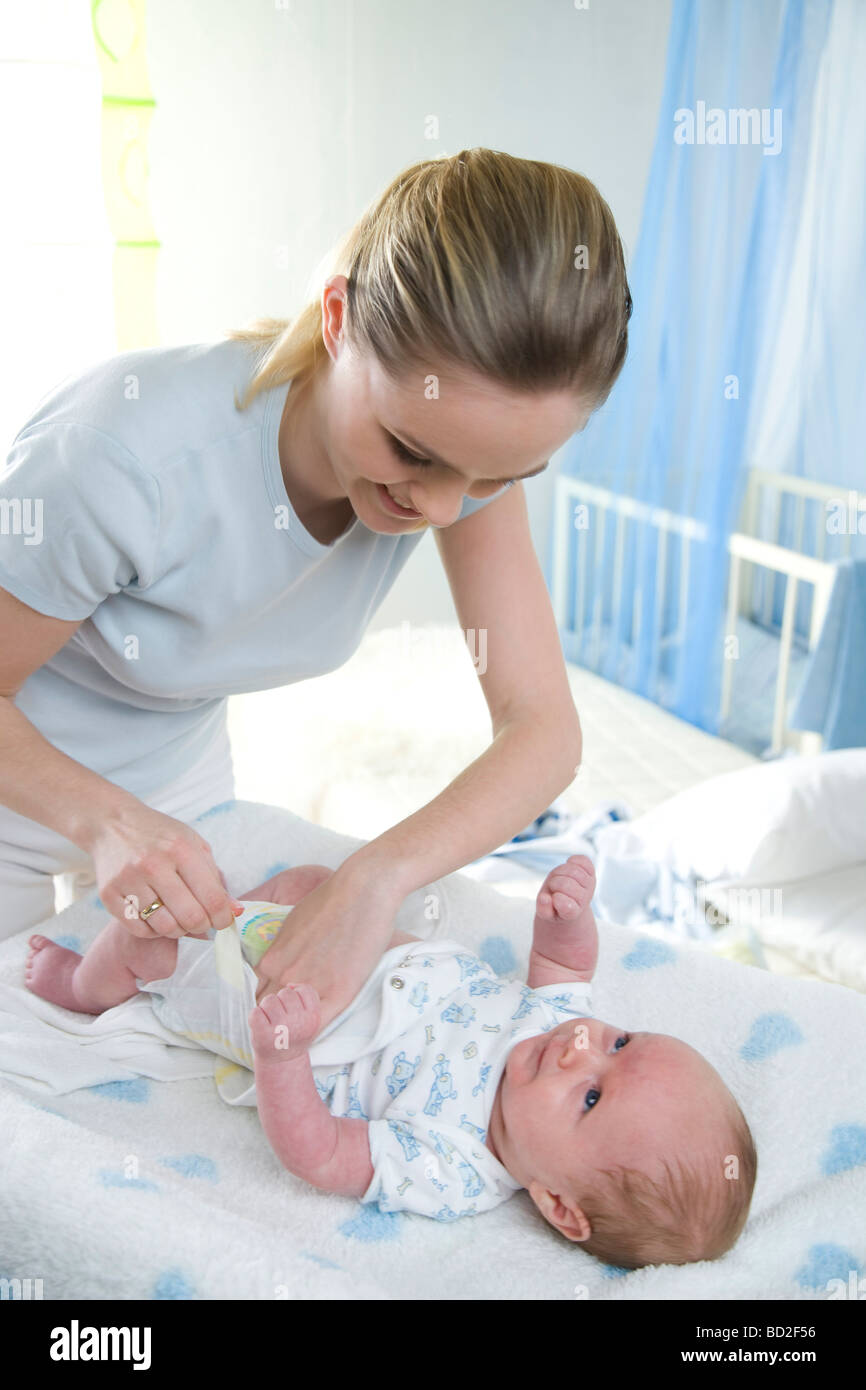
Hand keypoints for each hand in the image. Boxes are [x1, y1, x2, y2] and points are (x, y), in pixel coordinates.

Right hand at [87, 799, 243, 938]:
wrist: (111, 823)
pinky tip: (158, 917)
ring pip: (165, 927)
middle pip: (191, 917)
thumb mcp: (193, 844)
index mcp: (181, 849)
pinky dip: (154, 931)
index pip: (212, 898)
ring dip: (179, 930)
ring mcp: (129, 880)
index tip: (224, 921)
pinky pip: (139, 929)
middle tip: (203, 923)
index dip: (223, 918)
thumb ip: (215, 877)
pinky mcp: (109, 894)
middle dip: (203, 927)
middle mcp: (154, 864)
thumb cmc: (159, 835)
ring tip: (180, 919)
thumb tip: (235, 911)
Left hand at [250, 983, 321, 1064]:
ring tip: (271, 1022)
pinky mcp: (263, 1035)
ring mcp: (280, 1029)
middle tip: (282, 1018)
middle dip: (281, 1001)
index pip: (304, 990)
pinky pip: (255, 1011)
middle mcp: (299, 1023)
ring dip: (268, 1007)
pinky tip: (261, 1026)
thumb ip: (307, 996)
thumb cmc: (295, 1033)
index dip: (298, 996)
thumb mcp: (310, 1016)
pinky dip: (255, 1016)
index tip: (296, 1010)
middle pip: (286, 993)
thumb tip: (290, 985)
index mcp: (313, 1018)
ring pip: (270, 999)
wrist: (283, 1062)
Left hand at [252, 859, 401, 1027]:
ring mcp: (309, 985)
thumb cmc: (331, 900)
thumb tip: (280, 964)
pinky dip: (310, 1036)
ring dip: (291, 1034)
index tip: (270, 1018)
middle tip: (280, 1035)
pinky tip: (310, 1040)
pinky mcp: (338, 992)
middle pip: (268, 1015)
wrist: (362, 890)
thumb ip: (283, 950)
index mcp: (271, 959)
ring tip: (295, 1042)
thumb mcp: (293, 924)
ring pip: (290, 1025)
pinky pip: (316, 1026)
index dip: (263, 1010)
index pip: (256, 997)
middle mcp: (284, 975)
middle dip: (273, 1026)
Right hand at [534, 855, 595, 925]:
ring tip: (559, 878)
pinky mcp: (591, 872)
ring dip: (560, 872)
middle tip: (553, 888)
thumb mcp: (546, 913)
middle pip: (565, 884)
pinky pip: (583, 860)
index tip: (555, 899)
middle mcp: (584, 900)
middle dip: (553, 884)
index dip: (559, 901)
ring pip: (573, 871)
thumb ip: (543, 909)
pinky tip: (569, 866)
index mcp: (572, 912)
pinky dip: (573, 860)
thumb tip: (544, 899)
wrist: (569, 903)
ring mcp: (589, 885)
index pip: (567, 906)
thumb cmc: (555, 907)